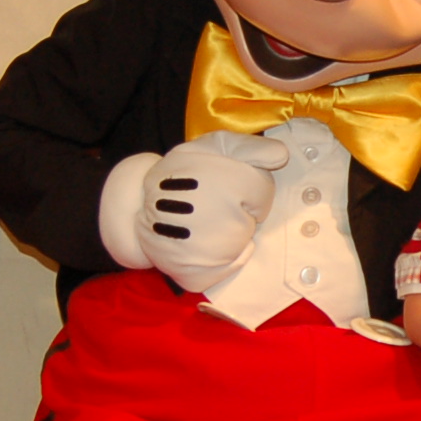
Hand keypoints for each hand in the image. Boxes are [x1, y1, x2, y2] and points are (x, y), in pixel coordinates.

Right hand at [106, 133, 287, 290]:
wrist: (139, 200)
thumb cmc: (186, 171)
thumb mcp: (215, 146)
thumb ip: (251, 148)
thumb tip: (281, 154)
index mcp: (226, 183)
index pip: (262, 193)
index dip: (250, 187)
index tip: (232, 185)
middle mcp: (217, 219)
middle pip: (250, 222)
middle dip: (240, 212)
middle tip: (215, 203)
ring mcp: (205, 251)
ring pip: (239, 246)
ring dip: (231, 235)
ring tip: (207, 221)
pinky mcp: (193, 274)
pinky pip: (225, 272)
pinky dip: (224, 263)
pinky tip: (210, 245)